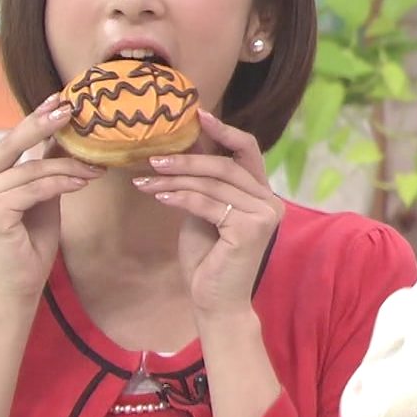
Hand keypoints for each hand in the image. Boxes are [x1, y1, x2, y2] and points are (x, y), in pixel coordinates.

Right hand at [0, 93, 104, 304]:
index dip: (34, 122)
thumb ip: (43, 168)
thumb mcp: (39, 198)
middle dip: (42, 124)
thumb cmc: (27, 248)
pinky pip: (34, 189)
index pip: (8, 144)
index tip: (59, 101)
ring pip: (30, 170)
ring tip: (94, 167)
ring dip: (67, 167)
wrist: (15, 291)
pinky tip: (83, 182)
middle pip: (11, 145)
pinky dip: (61, 184)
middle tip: (70, 108)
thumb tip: (63, 133)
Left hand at [132, 111, 281, 316]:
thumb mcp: (202, 209)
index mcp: (261, 193)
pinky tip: (159, 197)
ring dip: (175, 180)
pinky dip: (180, 198)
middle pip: (224, 165)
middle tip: (154, 157)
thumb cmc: (208, 258)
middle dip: (186, 159)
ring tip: (146, 180)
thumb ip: (201, 182)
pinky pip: (208, 203)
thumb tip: (184, 144)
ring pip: (213, 184)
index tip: (197, 114)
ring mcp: (264, 214)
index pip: (247, 150)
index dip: (223, 130)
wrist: (215, 302)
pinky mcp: (252, 229)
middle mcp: (270, 200)